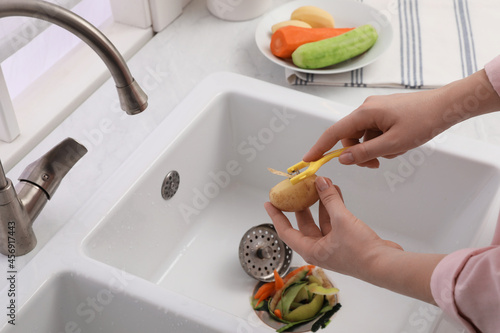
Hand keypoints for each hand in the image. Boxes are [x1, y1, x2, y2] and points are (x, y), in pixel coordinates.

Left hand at [264, 176, 402, 279]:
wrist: (386, 264)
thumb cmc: (361, 252)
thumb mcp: (341, 221)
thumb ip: (330, 200)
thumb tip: (320, 182)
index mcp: (311, 250)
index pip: (286, 232)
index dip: (276, 216)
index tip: (268, 204)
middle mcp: (320, 249)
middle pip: (304, 224)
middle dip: (300, 206)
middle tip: (295, 190)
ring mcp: (334, 245)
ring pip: (322, 220)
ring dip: (321, 203)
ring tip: (318, 185)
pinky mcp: (348, 240)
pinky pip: (336, 220)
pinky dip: (334, 207)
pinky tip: (336, 192)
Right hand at [303, 69, 499, 167]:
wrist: (446, 106)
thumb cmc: (422, 121)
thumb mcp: (392, 144)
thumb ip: (364, 153)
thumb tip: (342, 159)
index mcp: (364, 113)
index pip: (333, 132)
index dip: (319, 147)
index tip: (307, 160)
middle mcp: (366, 109)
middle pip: (349, 137)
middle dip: (359, 153)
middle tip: (375, 165)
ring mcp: (376, 111)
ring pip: (363, 137)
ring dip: (374, 149)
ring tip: (395, 151)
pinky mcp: (384, 113)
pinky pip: (374, 133)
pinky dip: (382, 142)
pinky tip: (399, 144)